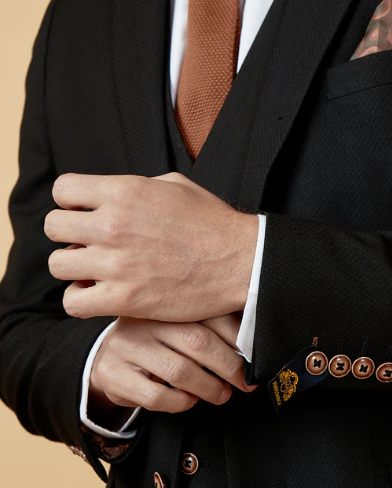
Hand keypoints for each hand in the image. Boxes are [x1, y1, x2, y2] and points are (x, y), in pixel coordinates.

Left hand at [44, 172, 258, 320]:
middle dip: (68, 234)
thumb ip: (135, 186)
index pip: (62, 190)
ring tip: (94, 270)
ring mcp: (117, 264)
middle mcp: (113, 225)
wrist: (242, 261)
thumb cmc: (212, 222)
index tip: (87, 213)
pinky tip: (99, 294)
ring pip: (57, 264)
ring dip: (72, 267)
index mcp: (124, 191)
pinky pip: (73, 302)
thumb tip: (108, 193)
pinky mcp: (124, 299)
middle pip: (53, 226)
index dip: (71, 202)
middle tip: (89, 244)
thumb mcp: (174, 186)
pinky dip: (81, 299)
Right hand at [87, 313, 256, 427]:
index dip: (237, 338)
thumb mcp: (181, 325)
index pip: (210, 315)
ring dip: (208, 387)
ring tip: (221, 394)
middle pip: (197, 341)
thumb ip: (213, 326)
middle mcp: (144, 319)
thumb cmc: (158, 341)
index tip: (255, 358)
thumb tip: (254, 343)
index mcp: (166, 301)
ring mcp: (125, 345)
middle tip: (243, 383)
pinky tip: (189, 400)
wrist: (110, 358)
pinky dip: (180, 403)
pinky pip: (155, 395)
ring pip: (178, 370)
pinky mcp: (113, 374)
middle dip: (228, 367)